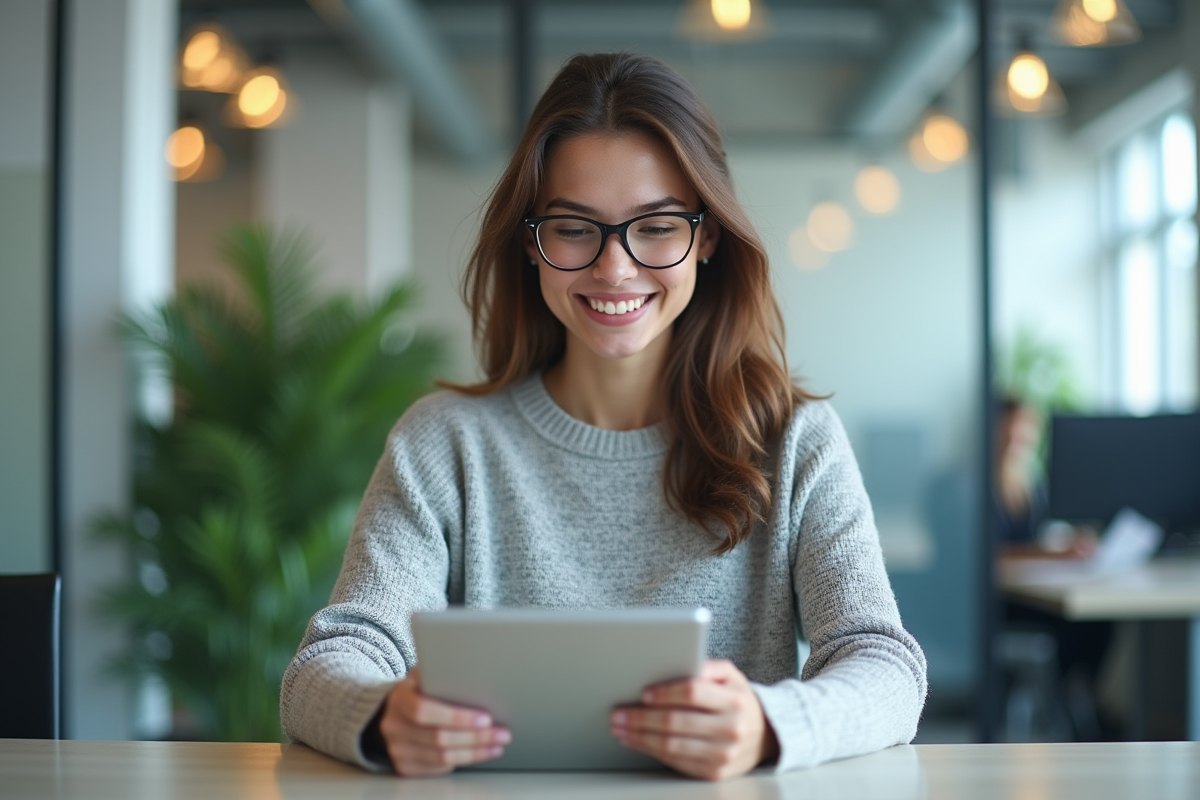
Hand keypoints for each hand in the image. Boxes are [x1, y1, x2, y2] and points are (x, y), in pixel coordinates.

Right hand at [377, 667, 510, 776]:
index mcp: (399, 698)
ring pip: (443, 757)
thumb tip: (477, 674)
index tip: (485, 718)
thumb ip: (443, 675)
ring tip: (498, 744)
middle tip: (502, 733)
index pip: (424, 710)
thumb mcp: (424, 676)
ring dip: (476, 751)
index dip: (456, 717)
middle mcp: (394, 726)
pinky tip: (482, 752)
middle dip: (476, 737)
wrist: (394, 713)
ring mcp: (398, 749)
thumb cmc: (418, 691)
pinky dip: (465, 760)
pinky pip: (440, 768)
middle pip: (438, 738)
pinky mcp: (406, 767)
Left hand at [609, 659, 777, 780]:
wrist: (764, 736)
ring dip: (639, 737)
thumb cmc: (738, 700)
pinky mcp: (714, 773)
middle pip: (676, 722)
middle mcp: (731, 729)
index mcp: (734, 700)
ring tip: (620, 728)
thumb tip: (679, 660)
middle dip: (641, 718)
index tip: (643, 693)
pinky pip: (676, 762)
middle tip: (618, 713)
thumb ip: (707, 665)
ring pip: (671, 746)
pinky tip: (637, 741)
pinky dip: (651, 752)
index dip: (665, 692)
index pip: (693, 693)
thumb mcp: (731, 675)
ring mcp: (723, 755)